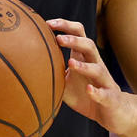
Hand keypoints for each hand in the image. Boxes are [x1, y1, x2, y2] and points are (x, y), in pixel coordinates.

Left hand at [49, 18, 136, 135]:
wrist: (114, 113)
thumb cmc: (85, 94)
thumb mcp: (64, 81)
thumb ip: (50, 71)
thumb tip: (23, 64)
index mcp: (84, 58)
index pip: (78, 34)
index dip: (65, 26)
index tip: (48, 24)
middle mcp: (96, 65)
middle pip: (89, 46)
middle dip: (74, 40)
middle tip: (58, 38)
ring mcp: (104, 82)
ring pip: (98, 68)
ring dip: (84, 66)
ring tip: (71, 63)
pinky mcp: (111, 98)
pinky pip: (105, 93)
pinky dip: (97, 91)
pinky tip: (89, 90)